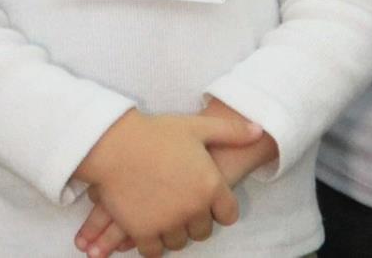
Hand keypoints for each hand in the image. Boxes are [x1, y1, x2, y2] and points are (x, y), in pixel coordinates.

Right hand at [73, 109, 261, 257]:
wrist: (113, 144)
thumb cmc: (155, 133)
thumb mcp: (197, 126)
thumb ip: (230, 132)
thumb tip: (258, 130)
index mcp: (210, 185)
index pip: (228, 214)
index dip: (219, 208)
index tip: (208, 200)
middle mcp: (193, 209)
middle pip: (203, 231)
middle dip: (196, 220)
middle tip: (182, 204)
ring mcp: (168, 223)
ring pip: (179, 241)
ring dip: (174, 231)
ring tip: (165, 214)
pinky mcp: (143, 232)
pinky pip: (154, 250)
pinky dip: (153, 242)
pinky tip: (149, 227)